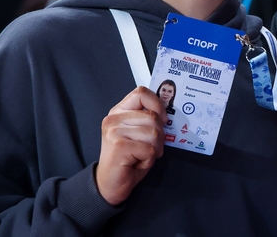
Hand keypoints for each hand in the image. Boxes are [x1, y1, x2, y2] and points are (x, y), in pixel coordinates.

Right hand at [96, 86, 166, 205]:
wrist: (109, 184)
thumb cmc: (128, 159)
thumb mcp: (138, 133)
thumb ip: (147, 119)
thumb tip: (167, 113)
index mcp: (118, 111)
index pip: (141, 93)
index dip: (157, 104)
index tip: (163, 119)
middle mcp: (113, 119)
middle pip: (153, 116)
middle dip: (159, 136)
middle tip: (148, 148)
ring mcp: (114, 132)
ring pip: (154, 133)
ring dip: (154, 149)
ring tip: (141, 156)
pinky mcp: (119, 146)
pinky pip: (150, 149)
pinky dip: (149, 160)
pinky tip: (136, 163)